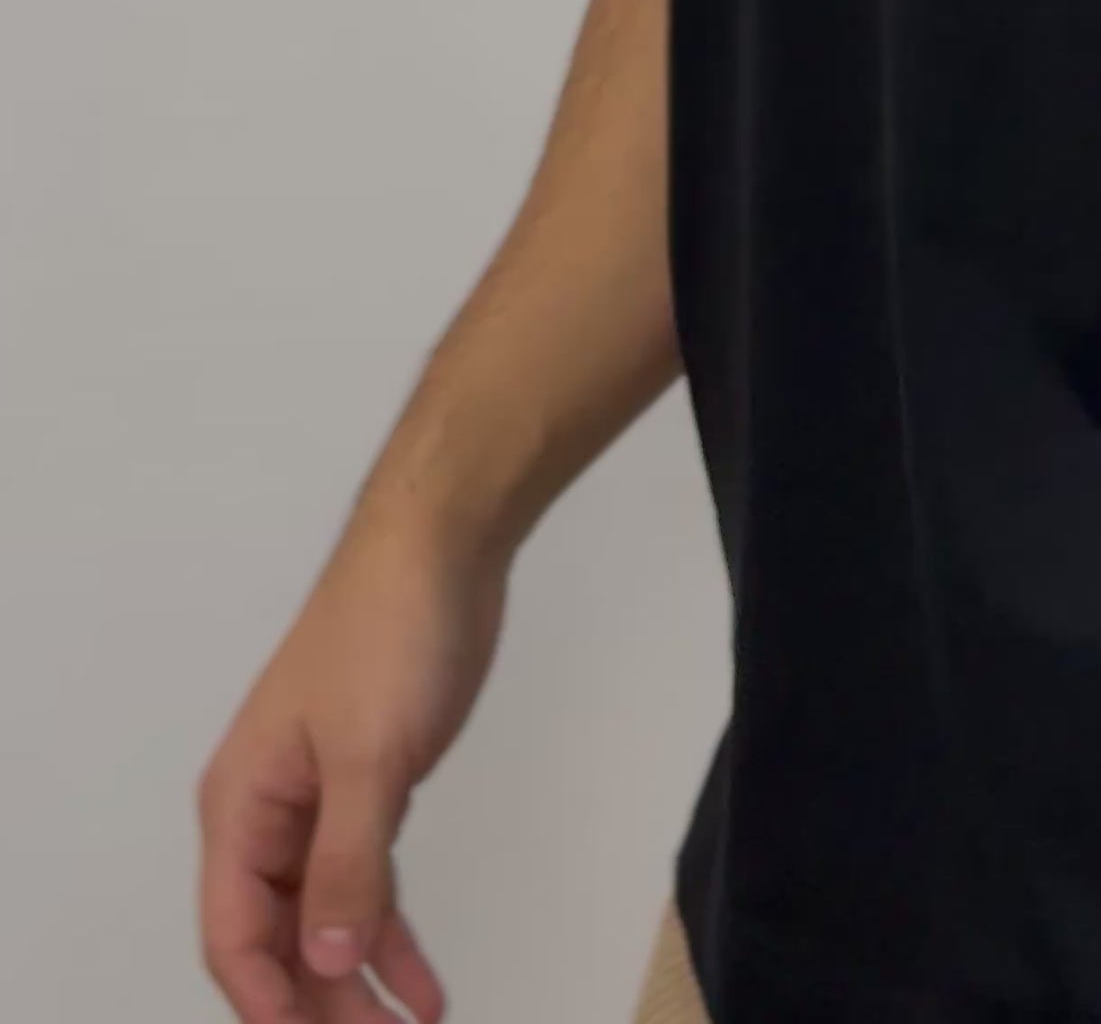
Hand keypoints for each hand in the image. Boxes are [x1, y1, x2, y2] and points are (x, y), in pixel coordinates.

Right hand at [195, 505, 510, 1021]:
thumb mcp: (368, 757)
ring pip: (324, 921)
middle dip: (319, 1006)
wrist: (442, 548)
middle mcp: (268, 811)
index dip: (267, 1001)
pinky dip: (391, 936)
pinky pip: (366, 885)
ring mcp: (318, 803)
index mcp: (243, 802)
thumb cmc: (387, 629)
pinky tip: (422, 986)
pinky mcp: (368, 791)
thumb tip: (329, 963)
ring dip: (358, 983)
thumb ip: (348, 864)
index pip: (233, 933)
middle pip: (278, 940)